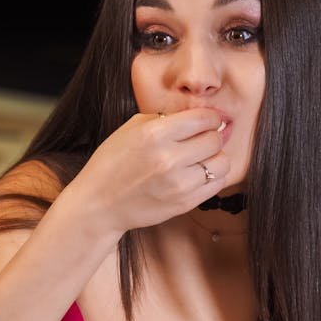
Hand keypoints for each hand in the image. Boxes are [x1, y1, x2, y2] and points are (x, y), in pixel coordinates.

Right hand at [69, 108, 231, 234]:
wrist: (99, 204)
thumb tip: (196, 116)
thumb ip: (164, 119)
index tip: (208, 122)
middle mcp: (168, 159)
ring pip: (221, 164)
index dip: (210, 118)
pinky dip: (212, 177)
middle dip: (211, 137)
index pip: (203, 119)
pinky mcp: (183, 204)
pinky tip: (198, 175)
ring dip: (214, 159)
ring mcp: (177, 184)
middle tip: (201, 141)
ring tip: (201, 160)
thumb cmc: (112, 164)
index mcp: (153, 134)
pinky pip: (216, 185)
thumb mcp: (130, 129)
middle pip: (215, 140)